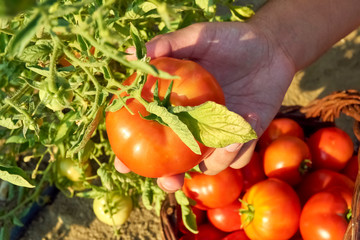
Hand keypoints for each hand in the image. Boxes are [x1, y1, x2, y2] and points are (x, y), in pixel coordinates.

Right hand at [116, 22, 295, 191]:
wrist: (268, 45)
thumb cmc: (228, 41)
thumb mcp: (196, 38)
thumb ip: (167, 45)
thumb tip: (132, 53)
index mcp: (178, 107)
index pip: (151, 134)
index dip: (133, 153)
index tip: (122, 165)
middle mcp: (197, 126)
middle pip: (178, 163)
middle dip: (171, 179)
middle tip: (168, 180)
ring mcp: (221, 134)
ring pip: (212, 166)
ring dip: (214, 161)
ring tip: (222, 141)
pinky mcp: (247, 135)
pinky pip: (241, 156)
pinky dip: (239, 149)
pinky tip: (242, 126)